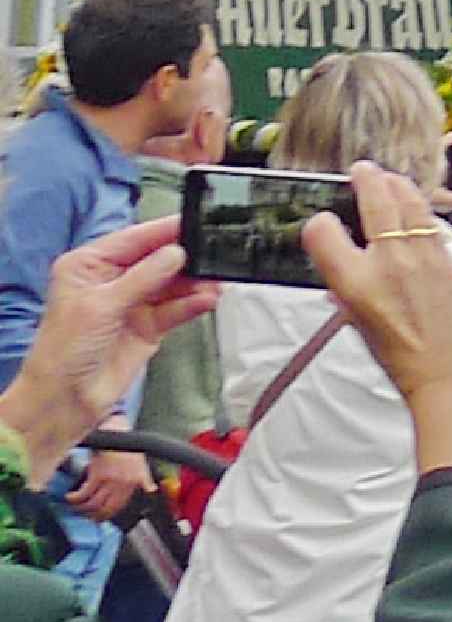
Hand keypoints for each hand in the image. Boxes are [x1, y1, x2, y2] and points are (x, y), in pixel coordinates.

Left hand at [11, 215, 214, 452]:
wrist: (66, 399)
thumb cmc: (65, 350)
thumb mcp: (102, 306)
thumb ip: (143, 278)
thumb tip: (175, 254)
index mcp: (89, 266)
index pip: (132, 240)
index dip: (163, 231)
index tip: (195, 222)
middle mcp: (112, 281)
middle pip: (156, 260)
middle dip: (184, 259)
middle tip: (213, 254)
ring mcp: (132, 304)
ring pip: (171, 285)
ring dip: (194, 284)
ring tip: (216, 282)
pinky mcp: (149, 326)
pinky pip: (176, 309)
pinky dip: (192, 304)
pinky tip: (207, 300)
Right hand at [73, 447, 151, 520]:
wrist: (116, 431)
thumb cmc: (127, 447)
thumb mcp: (141, 464)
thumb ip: (145, 478)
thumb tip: (151, 489)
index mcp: (133, 483)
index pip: (119, 507)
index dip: (106, 515)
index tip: (98, 518)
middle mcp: (123, 484)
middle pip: (104, 508)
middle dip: (92, 515)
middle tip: (84, 515)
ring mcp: (110, 480)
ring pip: (93, 503)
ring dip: (81, 508)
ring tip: (75, 506)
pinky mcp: (97, 474)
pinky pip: (84, 493)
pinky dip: (75, 498)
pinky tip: (70, 497)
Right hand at [305, 167, 451, 463]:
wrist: (450, 372)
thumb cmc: (401, 358)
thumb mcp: (356, 323)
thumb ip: (347, 289)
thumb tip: (343, 267)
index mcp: (353, 284)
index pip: (322, 231)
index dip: (320, 223)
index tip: (325, 222)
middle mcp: (386, 263)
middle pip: (373, 201)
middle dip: (365, 179)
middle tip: (362, 171)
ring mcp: (421, 256)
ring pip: (407, 202)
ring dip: (396, 185)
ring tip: (388, 178)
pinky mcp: (448, 258)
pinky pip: (430, 221)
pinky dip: (419, 207)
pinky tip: (414, 203)